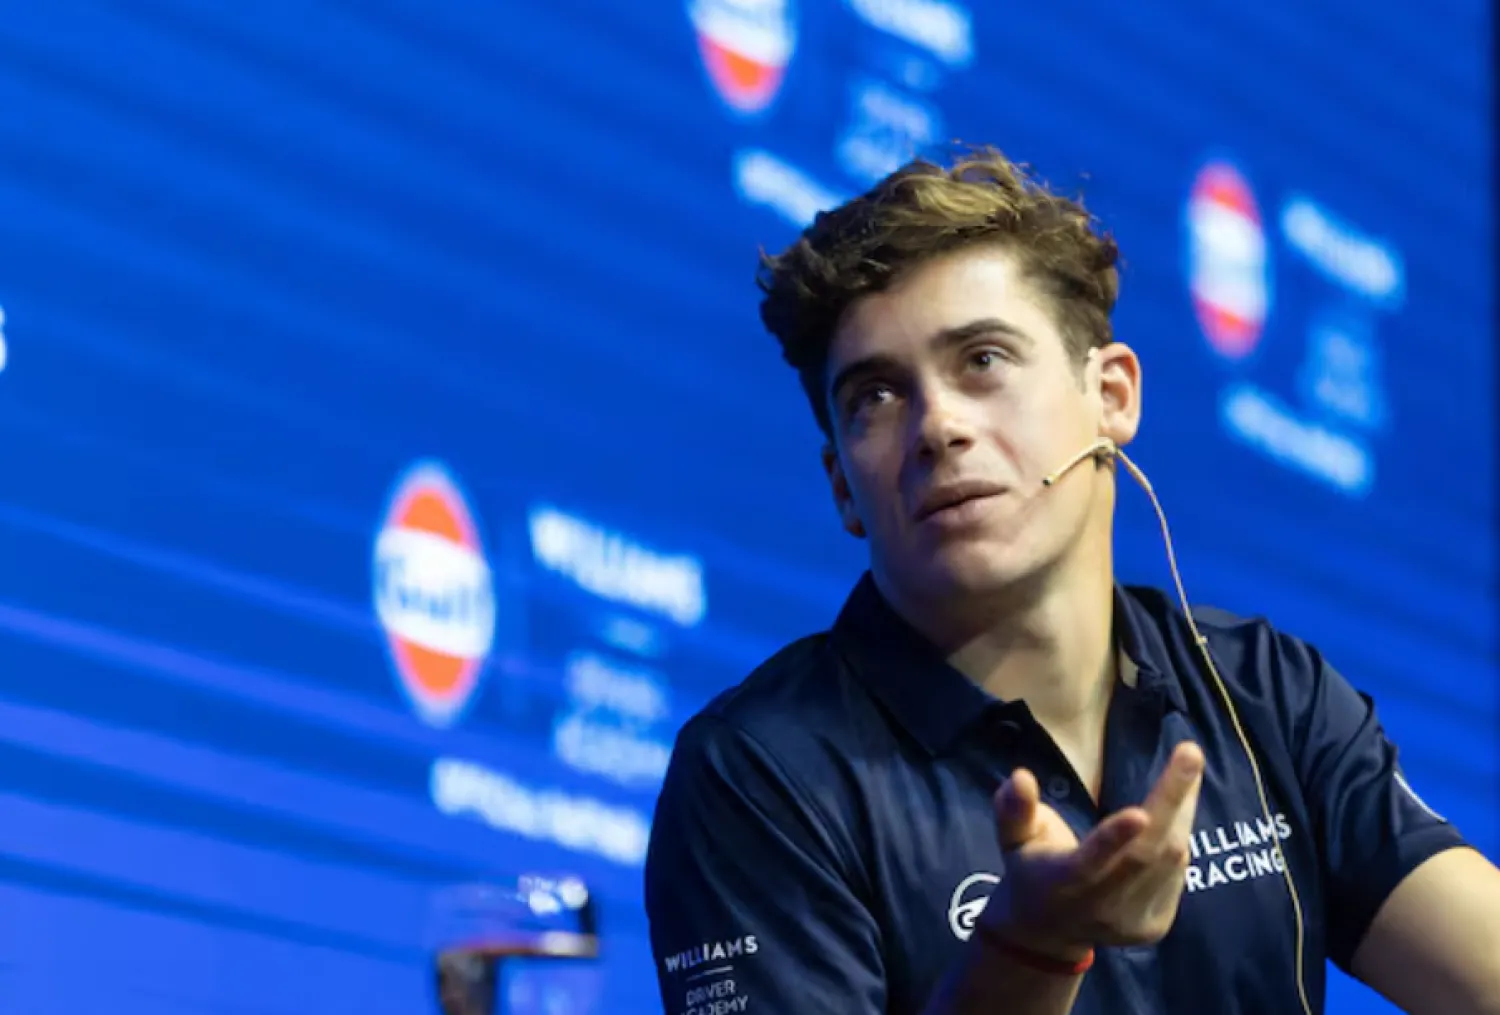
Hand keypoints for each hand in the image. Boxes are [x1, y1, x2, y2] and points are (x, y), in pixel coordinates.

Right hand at [978, 741, 1204, 959]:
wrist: (1048, 932)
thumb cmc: (1031, 869)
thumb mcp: (1013, 839)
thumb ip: (1014, 809)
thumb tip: (1021, 776)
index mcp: (1062, 882)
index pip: (1089, 863)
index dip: (1113, 840)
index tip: (1138, 812)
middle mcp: (1101, 906)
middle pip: (1145, 854)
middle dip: (1171, 801)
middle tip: (1190, 753)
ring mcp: (1132, 920)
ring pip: (1170, 861)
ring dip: (1183, 810)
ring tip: (1188, 764)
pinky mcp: (1155, 925)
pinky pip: (1178, 873)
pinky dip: (1181, 834)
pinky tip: (1177, 809)